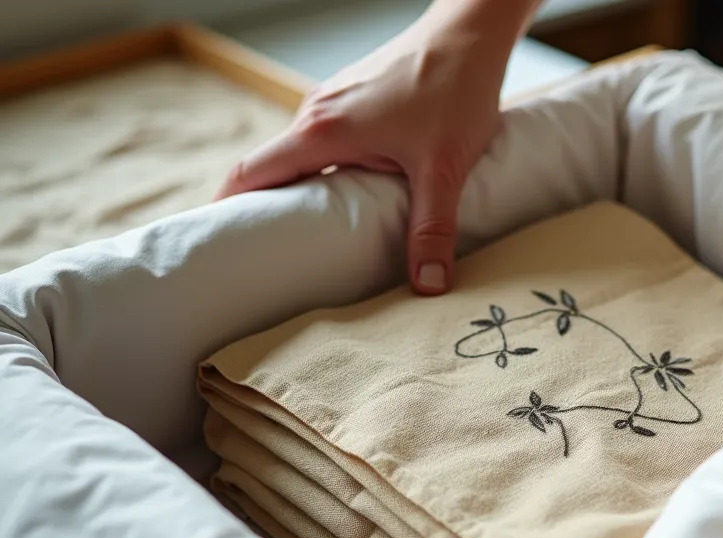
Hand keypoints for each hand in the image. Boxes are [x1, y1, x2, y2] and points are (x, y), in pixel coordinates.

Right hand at [216, 1, 531, 294]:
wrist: (470, 33)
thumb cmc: (454, 91)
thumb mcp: (444, 169)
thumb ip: (432, 228)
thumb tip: (428, 285)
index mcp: (321, 131)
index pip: (250, 173)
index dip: (228, 209)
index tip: (219, 242)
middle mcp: (315, 111)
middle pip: (272, 166)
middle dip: (268, 207)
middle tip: (272, 252)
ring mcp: (332, 98)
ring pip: (302, 150)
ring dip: (303, 185)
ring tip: (316, 228)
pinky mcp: (352, 93)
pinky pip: (325, 135)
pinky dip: (326, 163)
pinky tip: (353, 186)